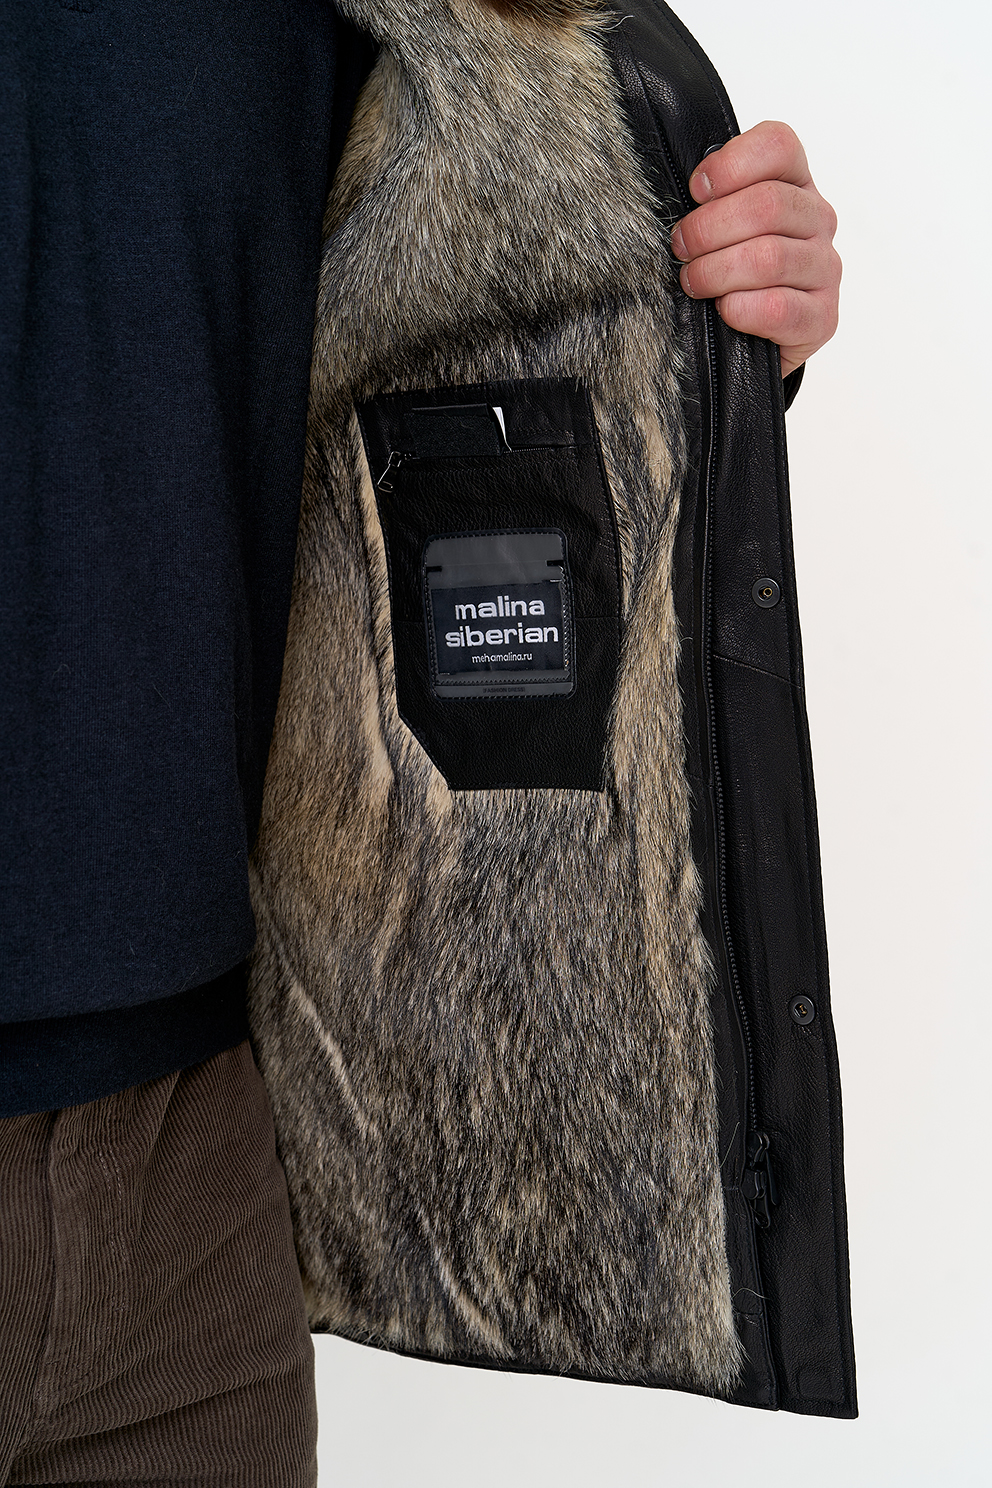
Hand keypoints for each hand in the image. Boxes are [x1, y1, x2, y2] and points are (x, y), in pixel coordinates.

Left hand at [670, 121, 840, 377]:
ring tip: (693, 282)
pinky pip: (779, 307)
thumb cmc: (729, 275)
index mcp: (795, 184)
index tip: (696, 191)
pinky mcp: (822, 318)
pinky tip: (724, 310)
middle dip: (709, 228)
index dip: (731, 164)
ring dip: (716, 271)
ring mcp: (824, 269)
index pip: (779, 146)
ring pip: (769, 258)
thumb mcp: (718, 227)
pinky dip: (740, 309)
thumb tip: (676, 189)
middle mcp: (818, 220)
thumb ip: (711, 201)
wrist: (751, 342)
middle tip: (681, 247)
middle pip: (768, 205)